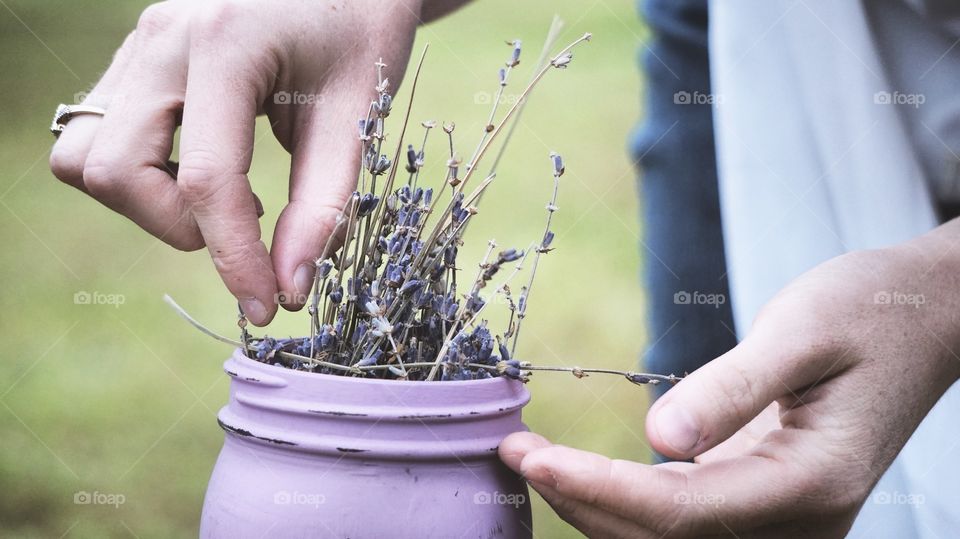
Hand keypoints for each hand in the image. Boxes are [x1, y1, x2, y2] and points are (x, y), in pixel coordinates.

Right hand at [49, 0, 432, 324]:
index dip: (234, 258)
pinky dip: (143, 175)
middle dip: (178, 227)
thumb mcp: (359, 113)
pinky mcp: (136, 59)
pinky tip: (209, 170)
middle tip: (247, 225)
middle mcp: (163, 38)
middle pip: (116, 169)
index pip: (206, 177)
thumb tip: (291, 287)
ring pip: (88, 155)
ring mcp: (139, 44)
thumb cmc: (362, 29)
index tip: (268, 305)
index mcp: (224, 43)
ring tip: (227, 197)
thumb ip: (324, 204)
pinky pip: (100, 135)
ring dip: (147, 202)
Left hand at [500, 220, 959, 536]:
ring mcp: (782, 517)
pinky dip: (625, 497)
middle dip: (581, 501)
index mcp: (811, 481)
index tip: (532, 456)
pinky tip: (582, 469)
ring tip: (531, 458)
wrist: (922, 318)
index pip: (680, 510)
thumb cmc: (869, 312)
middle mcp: (797, 518)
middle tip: (512, 452)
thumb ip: (732, 387)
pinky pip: (685, 518)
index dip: (598, 489)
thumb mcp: (801, 333)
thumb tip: (656, 437)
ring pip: (670, 537)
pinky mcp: (764, 498)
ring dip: (595, 505)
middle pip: (666, 538)